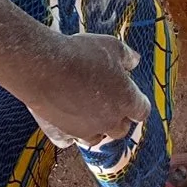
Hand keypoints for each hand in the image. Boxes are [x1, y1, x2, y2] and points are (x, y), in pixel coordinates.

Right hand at [16, 32, 148, 147]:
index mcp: (125, 100)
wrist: (45, 68)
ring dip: (96, 127)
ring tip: (88, 111)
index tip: (132, 96)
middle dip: (118, 117)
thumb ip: (127, 56)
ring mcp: (85, 131)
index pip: (141, 111)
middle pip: (121, 129)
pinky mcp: (63, 135)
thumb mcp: (111, 46)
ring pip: (97, 138)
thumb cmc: (80, 55)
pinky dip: (69, 133)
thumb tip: (135, 61)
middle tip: (109, 101)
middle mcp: (109, 121)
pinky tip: (66, 119)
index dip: (138, 104)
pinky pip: (70, 141)